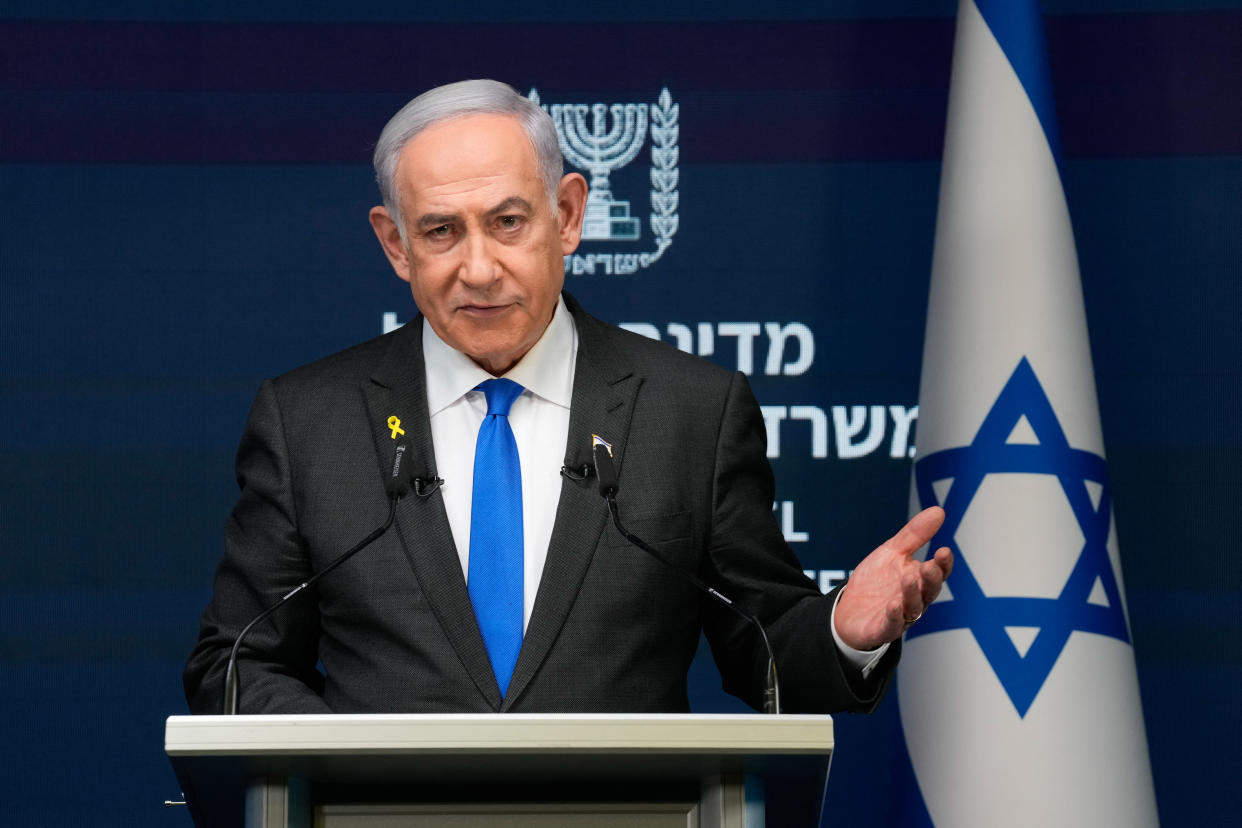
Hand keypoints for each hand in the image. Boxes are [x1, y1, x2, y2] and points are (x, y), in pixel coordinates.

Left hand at [833, 506, 953, 650]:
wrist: (848, 610)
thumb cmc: (876, 581)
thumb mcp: (892, 552)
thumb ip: (915, 535)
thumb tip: (939, 510)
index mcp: (919, 580)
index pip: (937, 573)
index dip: (943, 564)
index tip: (944, 551)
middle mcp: (914, 600)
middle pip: (929, 591)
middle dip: (930, 579)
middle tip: (930, 566)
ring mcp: (900, 616)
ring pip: (913, 608)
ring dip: (912, 594)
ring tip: (909, 578)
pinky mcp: (882, 630)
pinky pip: (892, 625)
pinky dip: (894, 616)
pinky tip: (893, 605)